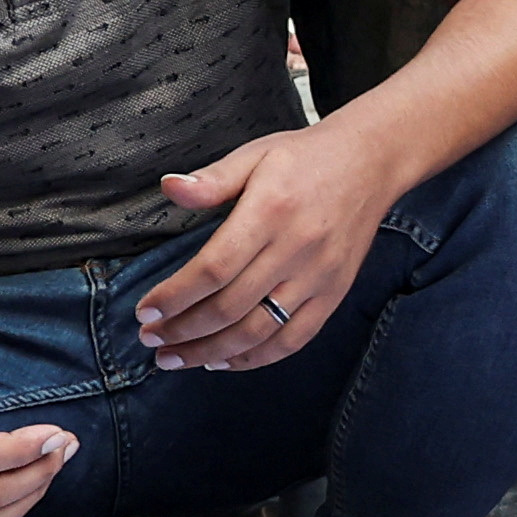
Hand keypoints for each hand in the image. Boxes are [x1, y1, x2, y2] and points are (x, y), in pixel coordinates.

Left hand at [139, 119, 402, 371]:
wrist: (371, 162)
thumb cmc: (304, 157)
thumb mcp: (254, 155)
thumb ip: (211, 179)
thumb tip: (169, 188)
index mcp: (269, 212)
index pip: (213, 269)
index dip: (175, 296)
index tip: (146, 312)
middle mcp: (295, 249)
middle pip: (230, 307)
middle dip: (183, 331)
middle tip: (151, 340)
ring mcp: (318, 277)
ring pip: (258, 331)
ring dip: (211, 352)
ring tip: (175, 359)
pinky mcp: (334, 293)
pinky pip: (294, 338)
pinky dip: (256, 357)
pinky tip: (223, 361)